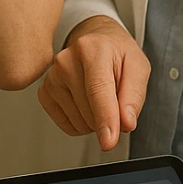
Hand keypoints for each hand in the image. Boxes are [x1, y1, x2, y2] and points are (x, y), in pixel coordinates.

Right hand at [38, 16, 149, 152]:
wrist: (96, 41)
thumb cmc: (116, 54)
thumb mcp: (138, 67)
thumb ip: (134, 95)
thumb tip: (125, 123)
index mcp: (92, 49)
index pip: (98, 90)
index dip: (105, 119)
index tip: (109, 142)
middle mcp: (66, 61)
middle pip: (89, 111)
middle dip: (109, 117)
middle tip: (115, 97)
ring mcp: (52, 77)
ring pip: (78, 122)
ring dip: (95, 121)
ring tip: (100, 98)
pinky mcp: (44, 92)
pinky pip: (67, 125)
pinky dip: (82, 124)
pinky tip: (87, 105)